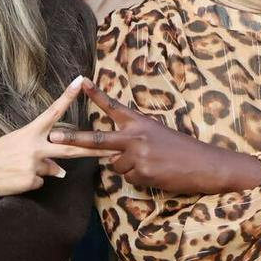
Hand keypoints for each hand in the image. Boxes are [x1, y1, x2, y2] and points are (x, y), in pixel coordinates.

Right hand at [0, 76, 109, 195]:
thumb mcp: (17, 143)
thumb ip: (41, 150)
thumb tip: (60, 170)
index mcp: (31, 131)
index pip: (53, 111)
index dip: (67, 97)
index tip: (79, 81)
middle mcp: (35, 146)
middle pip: (70, 148)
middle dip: (93, 150)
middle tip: (111, 150)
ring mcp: (34, 164)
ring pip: (53, 170)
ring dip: (40, 171)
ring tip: (19, 169)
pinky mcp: (31, 180)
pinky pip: (41, 183)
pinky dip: (32, 182)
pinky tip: (17, 179)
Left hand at [48, 81, 260, 194]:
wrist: (206, 164)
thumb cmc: (183, 149)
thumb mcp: (158, 135)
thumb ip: (134, 139)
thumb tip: (112, 155)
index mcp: (140, 122)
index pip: (114, 106)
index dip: (96, 94)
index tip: (80, 81)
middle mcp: (136, 136)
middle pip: (97, 139)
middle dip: (73, 138)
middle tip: (54, 135)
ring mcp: (138, 155)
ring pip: (115, 166)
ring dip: (128, 168)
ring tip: (152, 164)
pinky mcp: (142, 172)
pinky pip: (129, 178)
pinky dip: (140, 178)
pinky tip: (157, 173)